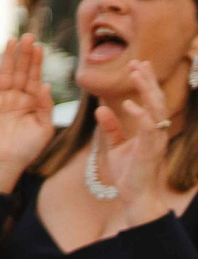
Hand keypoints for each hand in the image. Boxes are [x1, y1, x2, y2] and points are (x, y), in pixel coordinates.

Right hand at [0, 36, 52, 191]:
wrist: (6, 162)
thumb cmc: (28, 148)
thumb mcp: (45, 127)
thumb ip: (46, 106)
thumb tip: (46, 85)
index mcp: (32, 100)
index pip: (35, 76)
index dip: (38, 62)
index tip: (40, 47)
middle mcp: (17, 96)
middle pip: (21, 70)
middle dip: (24, 54)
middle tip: (28, 36)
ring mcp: (2, 99)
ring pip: (6, 73)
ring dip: (8, 57)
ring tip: (12, 41)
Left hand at [93, 60, 173, 223]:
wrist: (136, 198)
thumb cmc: (129, 174)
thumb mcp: (116, 146)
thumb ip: (111, 128)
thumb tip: (101, 108)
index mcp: (150, 130)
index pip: (150, 100)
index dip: (145, 82)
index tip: (136, 64)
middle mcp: (157, 132)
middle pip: (156, 99)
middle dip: (147, 79)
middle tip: (137, 60)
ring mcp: (156, 141)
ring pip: (156, 109)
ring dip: (146, 89)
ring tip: (136, 72)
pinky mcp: (150, 151)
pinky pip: (148, 129)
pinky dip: (140, 115)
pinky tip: (128, 104)